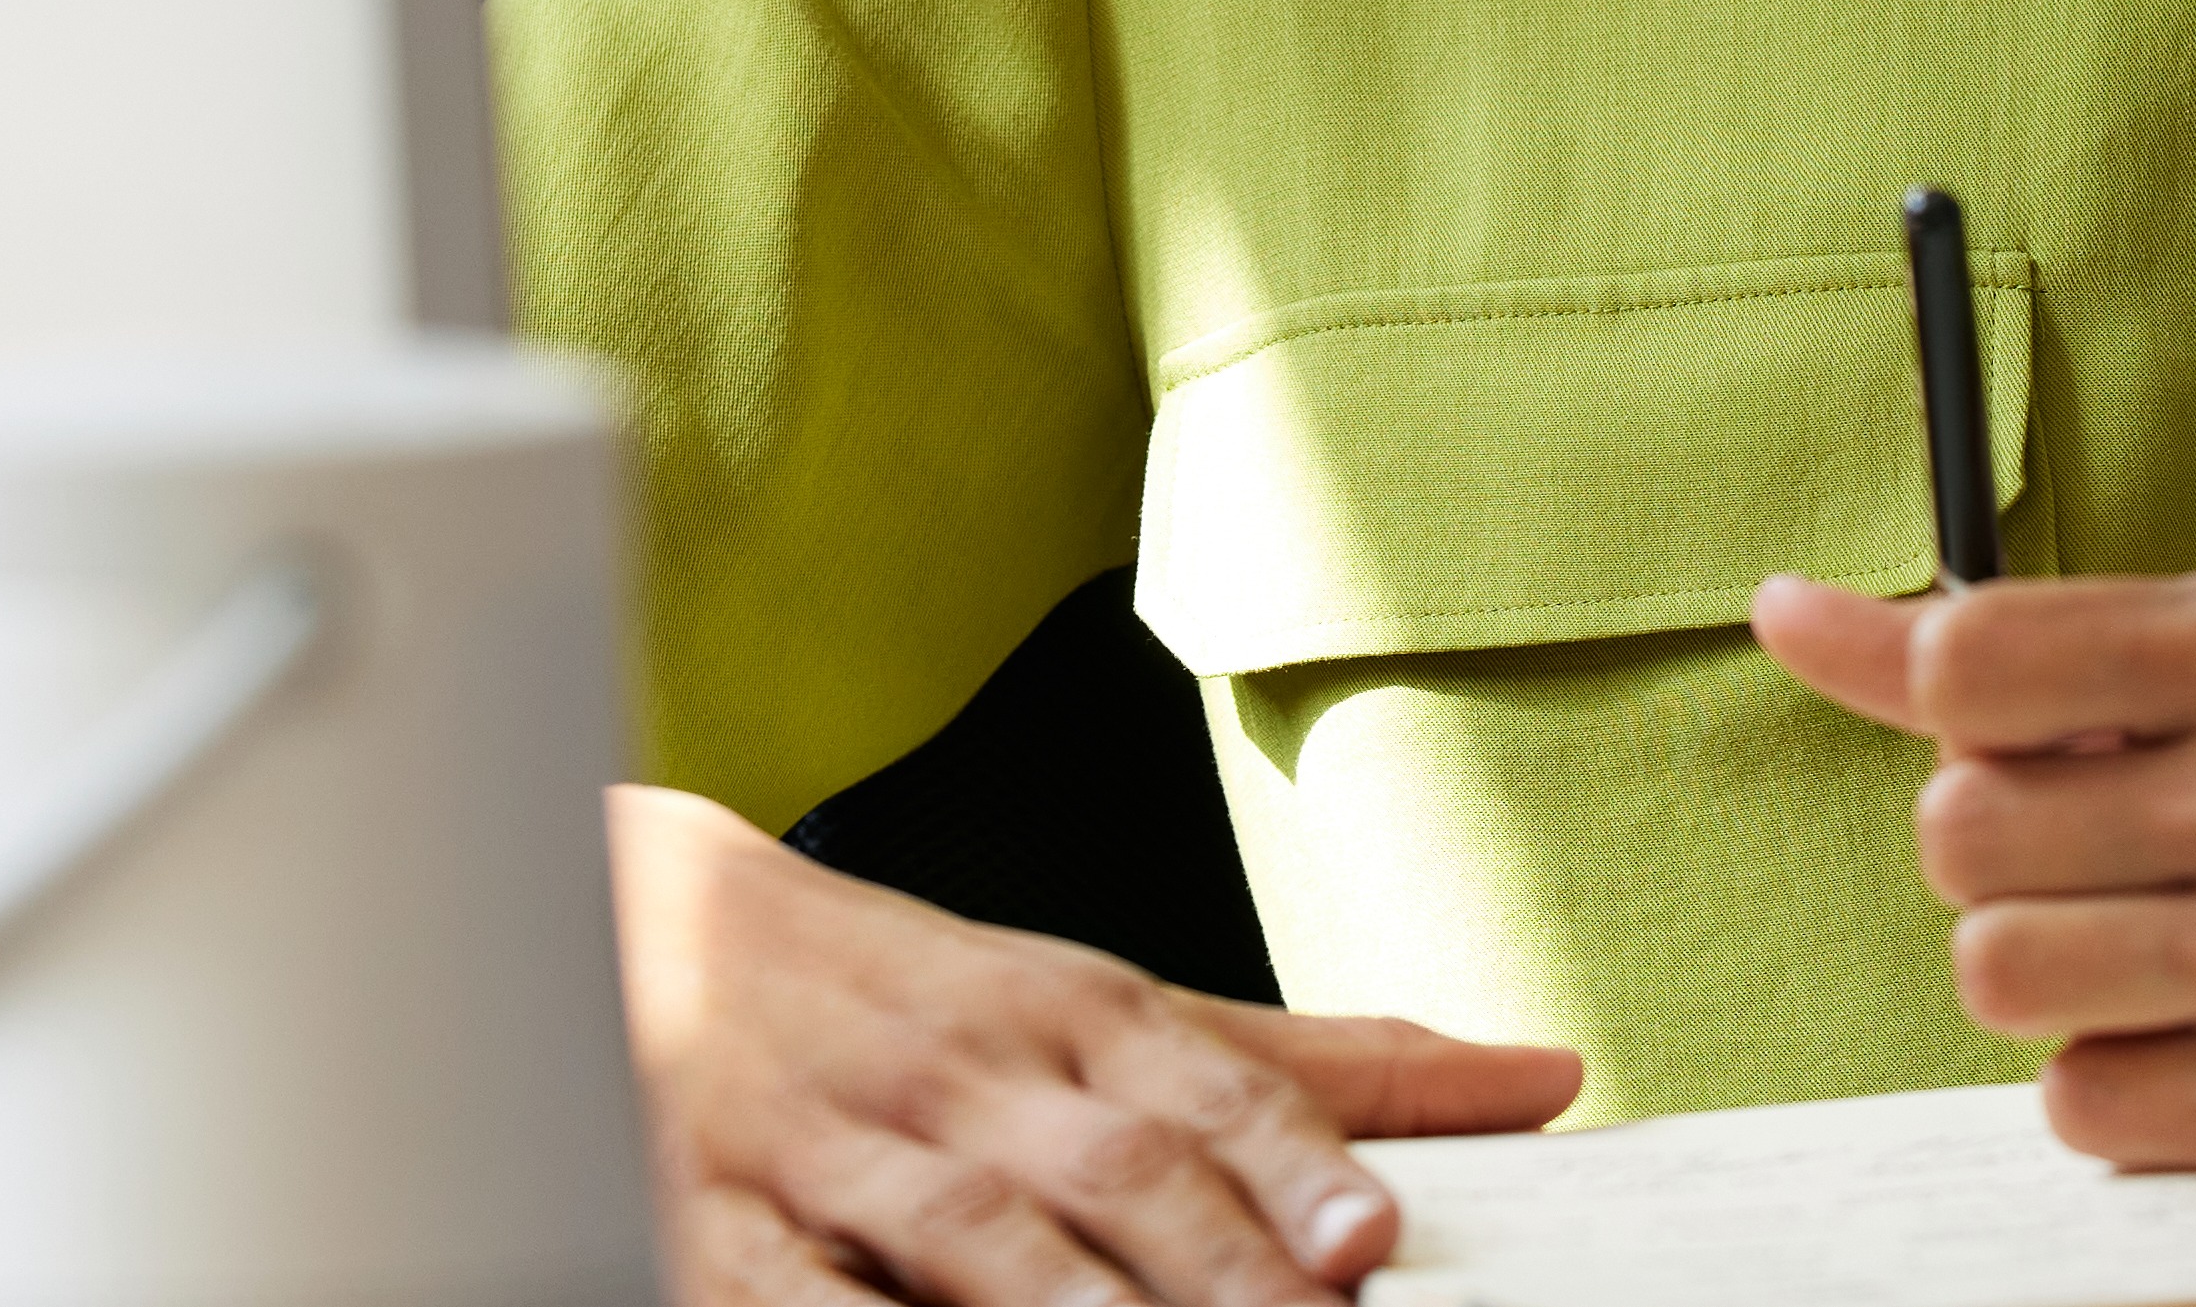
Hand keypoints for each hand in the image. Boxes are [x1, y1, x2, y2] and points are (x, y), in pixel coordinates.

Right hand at [606, 780, 1585, 1306]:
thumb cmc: (925, 998)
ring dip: (1064, 1300)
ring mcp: (843, 1156)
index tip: (1370, 1230)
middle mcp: (970, 1076)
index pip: (1203, 1084)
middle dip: (1213, 1253)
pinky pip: (790, 1293)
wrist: (655, 927)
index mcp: (1073, 1015)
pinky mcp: (724, 1231)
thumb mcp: (1116, 1007)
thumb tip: (1541, 1078)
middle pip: (1108, 1164)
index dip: (1293, 1158)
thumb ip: (1323, 1064)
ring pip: (967, 1230)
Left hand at [1742, 570, 2195, 1198]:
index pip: (1969, 661)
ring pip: (2004, 978)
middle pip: (1958, 835)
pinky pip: (2095, 1114)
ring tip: (2170, 952)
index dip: (1955, 712)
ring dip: (2053, 977)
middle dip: (2001, 854)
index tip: (2032, 737)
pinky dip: (2123, 1093)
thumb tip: (1784, 612)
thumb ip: (2041, 648)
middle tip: (2119, 856)